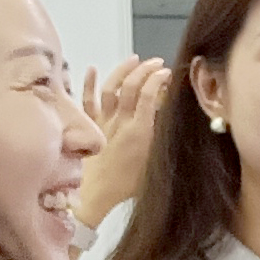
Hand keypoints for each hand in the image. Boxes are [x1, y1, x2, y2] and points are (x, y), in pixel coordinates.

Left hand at [76, 56, 167, 226]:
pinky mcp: (87, 127)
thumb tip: (173, 124)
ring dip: (123, 70)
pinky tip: (92, 69)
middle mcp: (120, 123)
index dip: (159, 78)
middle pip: (132, 85)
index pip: (150, 94)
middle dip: (146, 69)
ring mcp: (102, 123)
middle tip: (156, 63)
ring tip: (133, 60)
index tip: (167, 73)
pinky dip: (89, 83)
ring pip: (111, 88)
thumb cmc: (123, 190)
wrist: (93, 199)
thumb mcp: (155, 167)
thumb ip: (163, 144)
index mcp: (140, 132)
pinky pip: (86, 100)